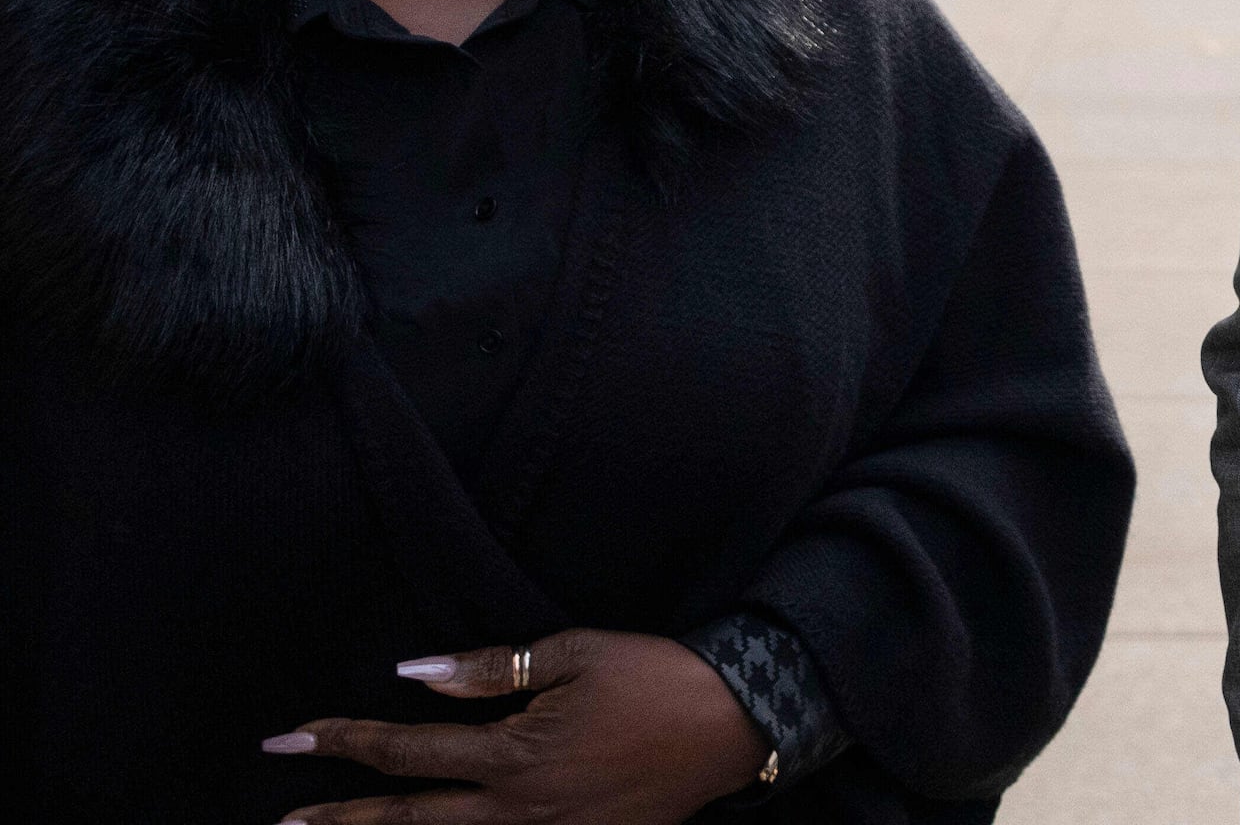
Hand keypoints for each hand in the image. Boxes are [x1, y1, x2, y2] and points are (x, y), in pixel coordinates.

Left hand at [262, 628, 770, 824]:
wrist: (735, 723)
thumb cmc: (655, 676)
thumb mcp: (575, 653)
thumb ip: (493, 670)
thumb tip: (417, 675)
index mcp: (515, 756)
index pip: (408, 750)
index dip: (344, 742)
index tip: (289, 739)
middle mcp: (519, 810)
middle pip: (409, 819)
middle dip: (340, 818)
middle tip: (283, 821)